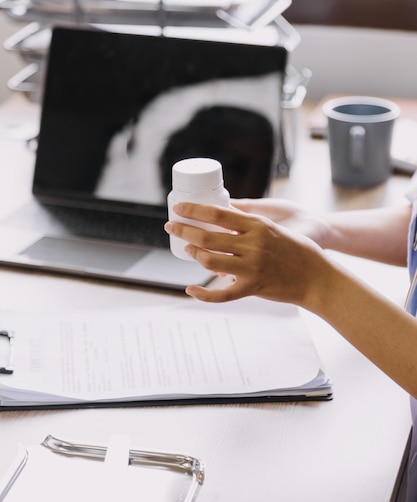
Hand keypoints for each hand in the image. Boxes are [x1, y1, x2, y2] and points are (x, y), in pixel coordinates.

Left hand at [164, 202, 328, 304]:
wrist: (318, 277)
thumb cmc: (299, 250)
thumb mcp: (275, 228)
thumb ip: (251, 224)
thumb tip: (223, 215)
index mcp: (258, 226)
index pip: (218, 214)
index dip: (194, 210)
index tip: (178, 207)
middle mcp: (253, 245)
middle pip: (208, 237)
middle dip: (184, 230)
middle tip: (171, 226)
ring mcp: (252, 268)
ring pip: (210, 261)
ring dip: (193, 255)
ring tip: (186, 249)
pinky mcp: (253, 288)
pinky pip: (222, 294)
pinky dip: (203, 293)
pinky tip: (191, 288)